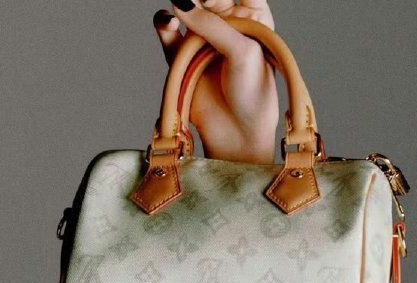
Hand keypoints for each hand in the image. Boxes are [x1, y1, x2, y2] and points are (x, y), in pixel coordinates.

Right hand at [153, 2, 279, 163]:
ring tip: (183, 13)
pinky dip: (164, 23)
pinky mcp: (181, 54)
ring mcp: (201, 37)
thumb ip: (213, 25)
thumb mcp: (242, 52)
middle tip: (199, 5)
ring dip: (181, 6)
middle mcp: (225, 23)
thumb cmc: (252, 95)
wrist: (237, 135)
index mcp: (251, 16)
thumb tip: (180, 2)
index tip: (215, 3)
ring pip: (185, 7)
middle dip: (201, 0)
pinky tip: (168, 23)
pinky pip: (167, 29)